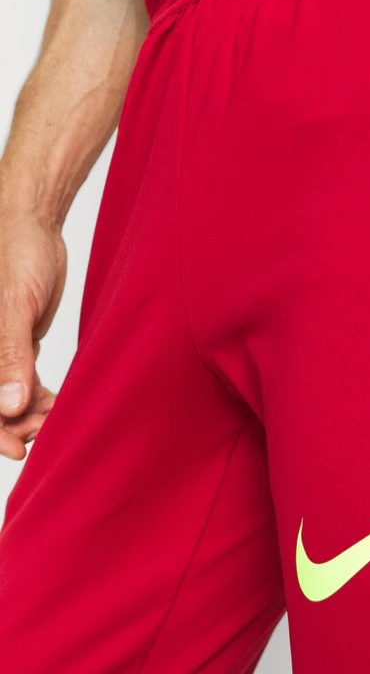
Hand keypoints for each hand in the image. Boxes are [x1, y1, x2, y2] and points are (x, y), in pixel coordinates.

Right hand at [0, 207, 64, 458]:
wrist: (33, 224)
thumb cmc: (16, 255)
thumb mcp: (14, 305)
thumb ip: (10, 355)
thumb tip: (7, 406)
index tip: (17, 448)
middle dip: (13, 425)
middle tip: (46, 432)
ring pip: (6, 397)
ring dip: (29, 414)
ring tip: (56, 417)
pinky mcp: (14, 344)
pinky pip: (21, 381)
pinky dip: (38, 397)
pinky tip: (58, 405)